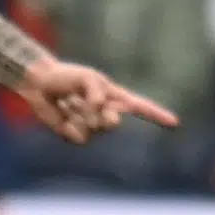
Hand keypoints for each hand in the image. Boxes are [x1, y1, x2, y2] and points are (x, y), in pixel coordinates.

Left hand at [17, 56, 177, 142]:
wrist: (39, 84)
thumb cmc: (66, 76)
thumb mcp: (87, 77)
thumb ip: (98, 93)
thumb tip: (100, 112)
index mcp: (113, 96)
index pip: (140, 107)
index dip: (157, 115)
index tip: (174, 123)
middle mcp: (104, 112)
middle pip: (114, 123)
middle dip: (103, 115)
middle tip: (91, 103)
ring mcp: (90, 125)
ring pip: (94, 130)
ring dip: (80, 115)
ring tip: (69, 102)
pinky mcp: (74, 134)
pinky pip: (79, 137)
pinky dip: (70, 126)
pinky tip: (63, 114)